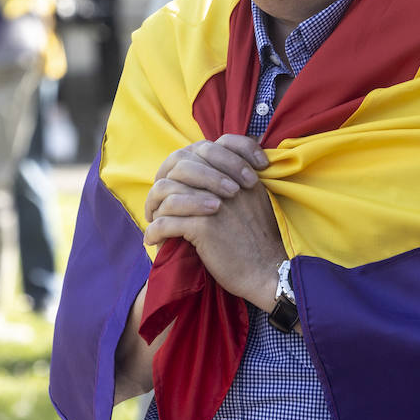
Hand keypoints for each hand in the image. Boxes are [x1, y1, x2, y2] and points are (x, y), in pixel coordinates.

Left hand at [144, 140, 284, 311]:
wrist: (267, 271)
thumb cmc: (259, 240)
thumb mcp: (255, 199)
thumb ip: (236, 181)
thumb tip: (204, 176)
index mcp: (240, 173)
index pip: (204, 148)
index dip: (183, 161)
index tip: (172, 180)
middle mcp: (226, 182)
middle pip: (180, 165)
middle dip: (162, 183)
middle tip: (155, 203)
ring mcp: (214, 203)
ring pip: (167, 192)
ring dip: (154, 207)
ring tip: (152, 220)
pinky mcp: (204, 226)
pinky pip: (166, 222)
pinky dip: (155, 231)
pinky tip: (153, 240)